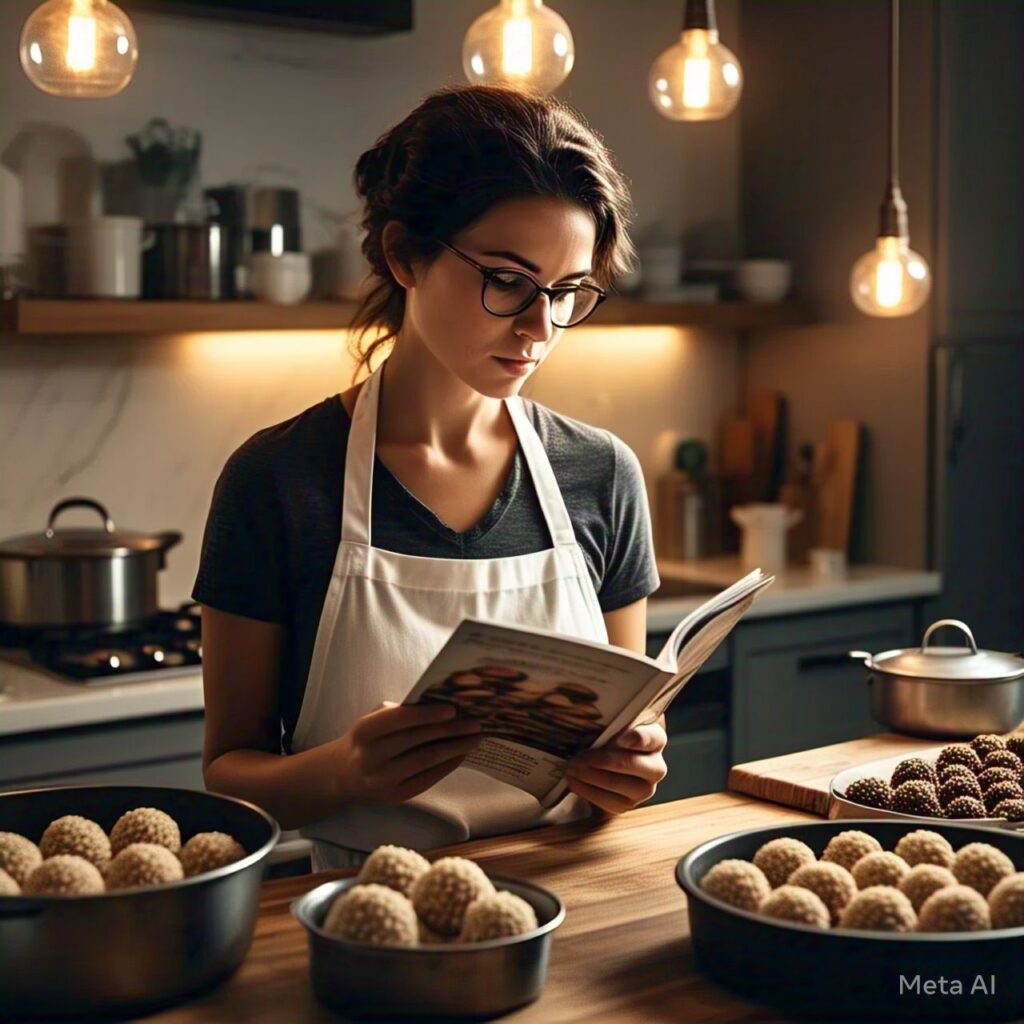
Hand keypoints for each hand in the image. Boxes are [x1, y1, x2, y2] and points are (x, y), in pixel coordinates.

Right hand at [330, 702, 481, 805]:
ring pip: (427, 761)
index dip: (427, 714)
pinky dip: (448, 764)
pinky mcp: (396, 796)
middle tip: (476, 722)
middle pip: (418, 741)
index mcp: (364, 731)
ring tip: (475, 737)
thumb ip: (402, 711)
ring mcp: (383, 780)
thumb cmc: (370, 737)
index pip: (398, 720)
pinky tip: (462, 753)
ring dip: (456, 747)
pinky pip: (428, 778)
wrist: (346, 773)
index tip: (453, 709)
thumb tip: (444, 707)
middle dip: (451, 730)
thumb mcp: (376, 718)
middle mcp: (370, 758)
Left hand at [563, 719, 667, 814]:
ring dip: (591, 777)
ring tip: (572, 768)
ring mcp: (645, 789)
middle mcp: (655, 767)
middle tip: (580, 756)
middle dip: (603, 761)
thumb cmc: (608, 737)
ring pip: (619, 785)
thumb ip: (608, 723)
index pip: (652, 737)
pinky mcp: (629, 804)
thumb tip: (589, 727)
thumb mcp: (611, 724)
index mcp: (655, 739)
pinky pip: (609, 802)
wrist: (604, 763)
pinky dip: (588, 791)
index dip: (638, 738)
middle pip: (632, 764)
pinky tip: (574, 781)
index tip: (621, 740)